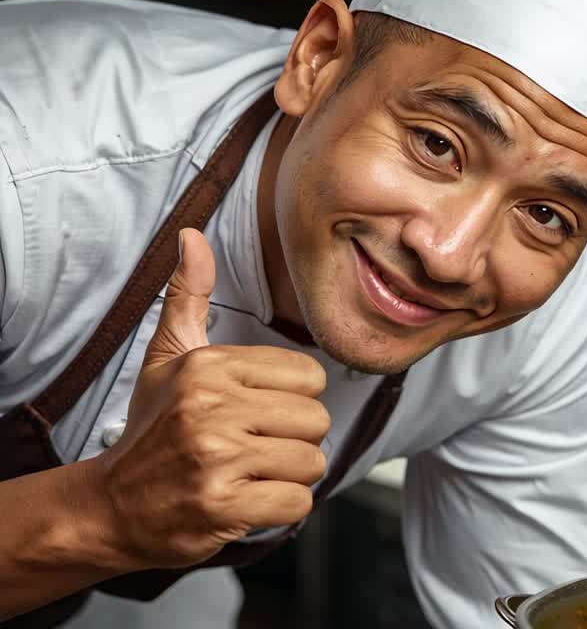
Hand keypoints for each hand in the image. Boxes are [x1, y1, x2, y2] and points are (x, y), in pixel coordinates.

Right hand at [93, 228, 329, 568]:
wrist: (111, 506)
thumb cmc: (153, 427)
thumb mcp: (168, 357)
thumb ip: (189, 296)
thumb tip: (191, 236)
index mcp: (209, 367)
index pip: (310, 376)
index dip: (292, 399)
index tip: (257, 411)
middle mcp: (211, 408)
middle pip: (317, 420)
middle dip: (294, 439)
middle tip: (254, 448)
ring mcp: (216, 459)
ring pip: (312, 461)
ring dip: (289, 475)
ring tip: (250, 472)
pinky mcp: (222, 507)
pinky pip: (297, 502)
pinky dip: (281, 508)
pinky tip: (248, 500)